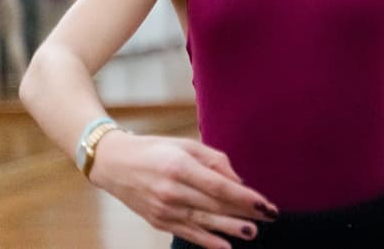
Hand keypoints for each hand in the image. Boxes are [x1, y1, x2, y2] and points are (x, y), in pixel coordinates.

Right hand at [89, 132, 277, 248]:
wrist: (113, 164)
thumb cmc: (155, 149)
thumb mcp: (186, 144)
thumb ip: (215, 161)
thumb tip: (239, 181)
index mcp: (180, 166)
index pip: (219, 187)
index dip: (245, 197)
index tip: (266, 202)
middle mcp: (171, 191)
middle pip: (214, 206)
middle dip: (244, 213)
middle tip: (270, 217)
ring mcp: (163, 209)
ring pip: (203, 223)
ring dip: (230, 229)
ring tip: (252, 232)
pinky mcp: (158, 222)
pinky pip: (187, 234)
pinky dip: (207, 242)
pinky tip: (225, 247)